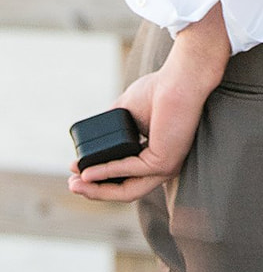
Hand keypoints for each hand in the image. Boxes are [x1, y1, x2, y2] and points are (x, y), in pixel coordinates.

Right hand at [68, 5, 229, 202]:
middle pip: (125, 190)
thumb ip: (111, 126)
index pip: (126, 178)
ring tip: (75, 184)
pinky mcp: (165, 162)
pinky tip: (88, 172)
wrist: (180, 80)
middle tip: (72, 185)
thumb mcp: (126, 111)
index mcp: (156, 156)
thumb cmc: (160, 90)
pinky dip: (106, 172)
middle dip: (95, 191)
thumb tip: (90, 139)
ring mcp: (165, 167)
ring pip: (128, 190)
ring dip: (98, 190)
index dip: (100, 180)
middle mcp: (163, 166)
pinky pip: (130, 170)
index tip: (76, 173)